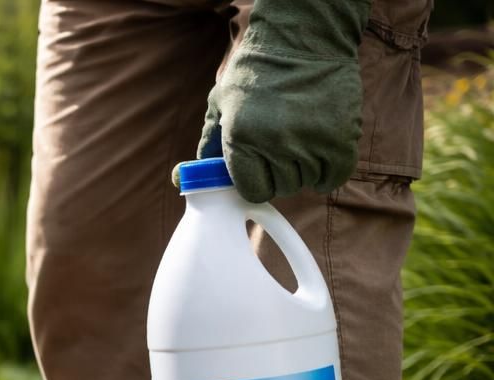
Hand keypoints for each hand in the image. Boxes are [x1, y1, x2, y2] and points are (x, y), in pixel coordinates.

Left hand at [199, 0, 371, 202]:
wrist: (301, 39)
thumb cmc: (255, 71)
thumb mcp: (221, 101)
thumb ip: (209, 140)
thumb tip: (187, 173)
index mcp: (242, 139)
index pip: (253, 190)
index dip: (257, 182)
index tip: (261, 170)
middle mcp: (275, 145)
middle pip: (282, 187)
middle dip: (281, 174)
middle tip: (283, 151)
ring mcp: (310, 142)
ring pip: (308, 181)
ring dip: (306, 169)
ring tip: (302, 145)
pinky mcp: (341, 137)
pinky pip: (336, 175)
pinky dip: (330, 171)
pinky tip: (323, 156)